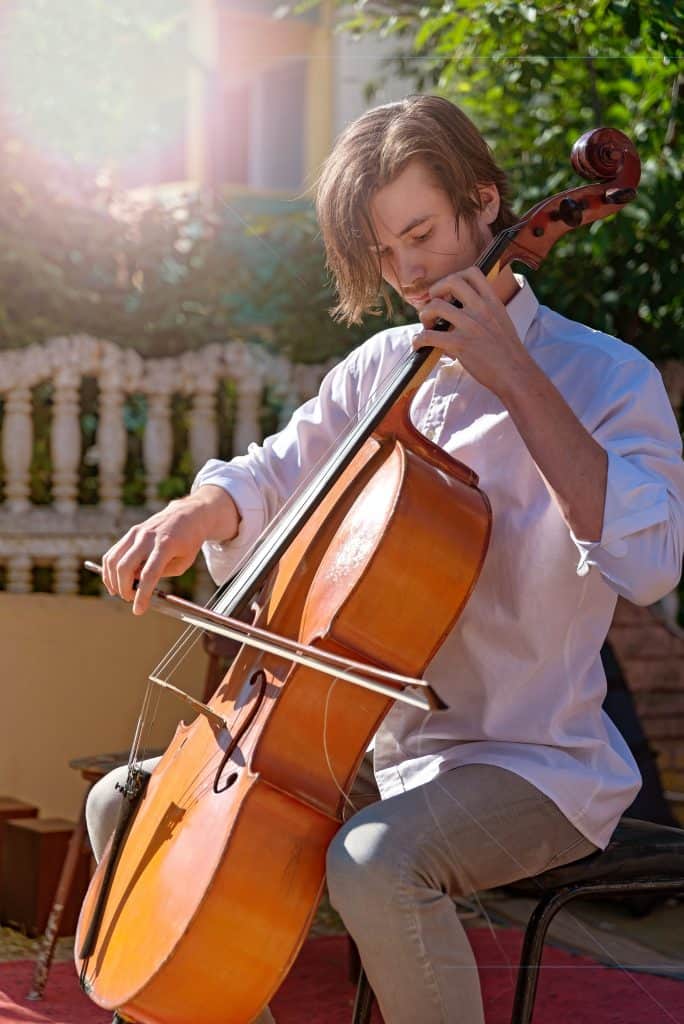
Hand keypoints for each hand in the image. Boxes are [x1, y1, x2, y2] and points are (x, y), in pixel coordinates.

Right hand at [101, 485, 239, 614]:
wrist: (187, 515)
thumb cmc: (188, 541)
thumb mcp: (183, 562)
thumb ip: (161, 573)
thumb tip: (138, 584)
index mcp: (166, 545)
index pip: (149, 574)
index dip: (142, 595)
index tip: (138, 610)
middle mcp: (148, 537)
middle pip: (125, 567)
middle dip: (124, 588)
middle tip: (130, 598)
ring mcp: (136, 533)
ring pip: (113, 560)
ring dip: (112, 580)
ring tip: (120, 592)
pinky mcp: (131, 532)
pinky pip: (113, 553)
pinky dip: (110, 569)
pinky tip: (114, 580)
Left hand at [413, 266, 531, 397]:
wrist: (516, 375)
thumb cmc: (509, 353)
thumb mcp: (502, 322)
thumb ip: (485, 313)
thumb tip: (461, 312)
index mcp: (493, 302)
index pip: (472, 273)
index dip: (454, 277)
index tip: (448, 292)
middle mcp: (481, 309)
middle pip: (451, 281)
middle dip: (436, 290)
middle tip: (434, 306)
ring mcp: (470, 326)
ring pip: (435, 306)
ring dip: (424, 315)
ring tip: (427, 326)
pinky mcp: (460, 344)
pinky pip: (429, 335)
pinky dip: (419, 340)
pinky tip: (419, 345)